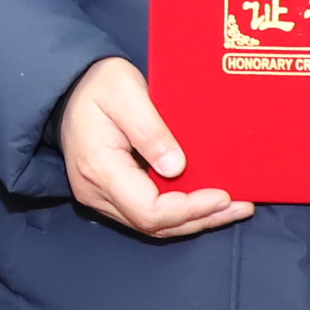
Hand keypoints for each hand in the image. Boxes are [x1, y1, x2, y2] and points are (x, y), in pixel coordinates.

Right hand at [57, 57, 250, 239]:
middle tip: (241, 206)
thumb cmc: (97, 84)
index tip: (223, 195)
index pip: (148, 209)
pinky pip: (148, 213)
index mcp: (98, 168)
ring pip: (152, 225)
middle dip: (201, 218)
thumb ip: (150, 129)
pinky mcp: (110, 194)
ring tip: (233, 208)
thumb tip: (177, 168)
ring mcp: (101, 196)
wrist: (68, 89)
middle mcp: (96, 191)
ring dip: (194, 219)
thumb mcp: (124, 92)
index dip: (189, 208)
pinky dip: (180, 212)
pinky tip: (206, 203)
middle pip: (154, 224)